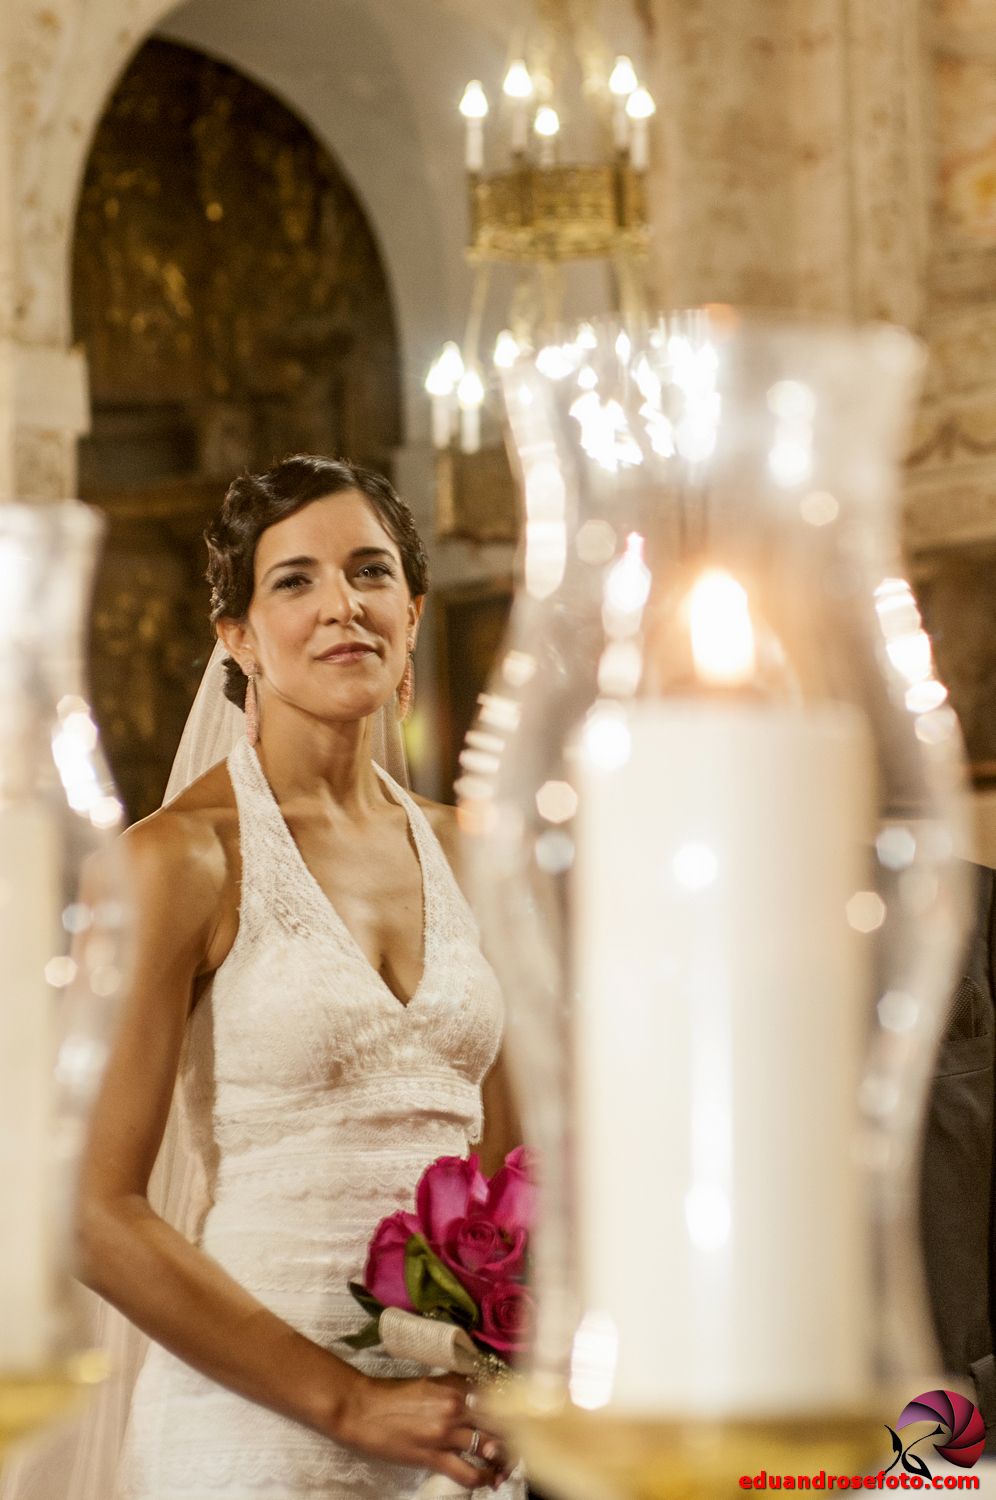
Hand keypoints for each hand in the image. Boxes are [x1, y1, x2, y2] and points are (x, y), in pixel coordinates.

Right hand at [335, 1372, 510, 1489]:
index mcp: (454, 1384)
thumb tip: (478, 1397)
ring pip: (488, 1447)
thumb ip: (454, 1388)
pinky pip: (468, 1471)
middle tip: (520, 1444)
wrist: (361, 1409)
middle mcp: (455, 1405)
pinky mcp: (432, 1455)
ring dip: (503, 1459)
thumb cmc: (391, 1394)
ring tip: (507, 1466)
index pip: (496, 1395)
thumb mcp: (428, 1383)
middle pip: (498, 1421)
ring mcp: (444, 1432)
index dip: (512, 1408)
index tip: (519, 1417)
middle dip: (514, 1434)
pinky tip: (489, 1481)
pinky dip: (483, 1478)